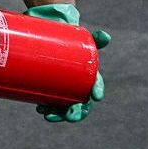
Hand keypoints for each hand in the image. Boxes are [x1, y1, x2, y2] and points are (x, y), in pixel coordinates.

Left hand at [25, 4, 109, 122]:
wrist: (51, 33)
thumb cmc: (69, 36)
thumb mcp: (81, 36)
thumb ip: (94, 37)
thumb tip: (106, 37)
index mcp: (87, 74)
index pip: (95, 86)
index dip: (97, 91)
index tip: (95, 96)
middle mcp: (76, 84)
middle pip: (80, 104)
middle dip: (76, 113)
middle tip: (69, 115)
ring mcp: (61, 86)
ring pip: (64, 106)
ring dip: (58, 114)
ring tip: (48, 114)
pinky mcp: (48, 86)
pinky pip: (49, 102)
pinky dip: (46, 107)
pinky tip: (41, 109)